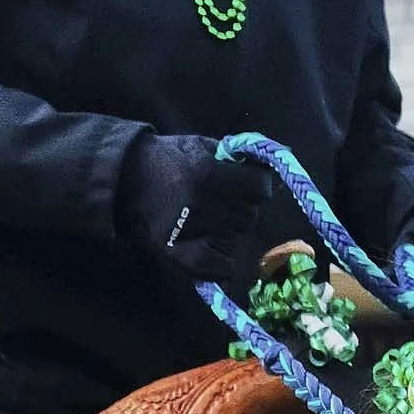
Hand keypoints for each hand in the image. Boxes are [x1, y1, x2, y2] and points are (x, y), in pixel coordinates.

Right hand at [117, 133, 277, 288]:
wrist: (128, 179)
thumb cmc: (172, 159)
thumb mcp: (206, 146)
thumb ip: (242, 155)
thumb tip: (285, 154)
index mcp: (208, 173)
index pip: (259, 188)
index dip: (256, 184)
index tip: (245, 182)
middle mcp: (201, 203)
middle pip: (249, 215)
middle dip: (242, 206)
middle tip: (220, 199)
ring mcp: (190, 231)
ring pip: (237, 237)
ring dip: (231, 228)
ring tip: (207, 215)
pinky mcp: (179, 253)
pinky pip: (220, 267)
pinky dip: (221, 261)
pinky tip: (209, 244)